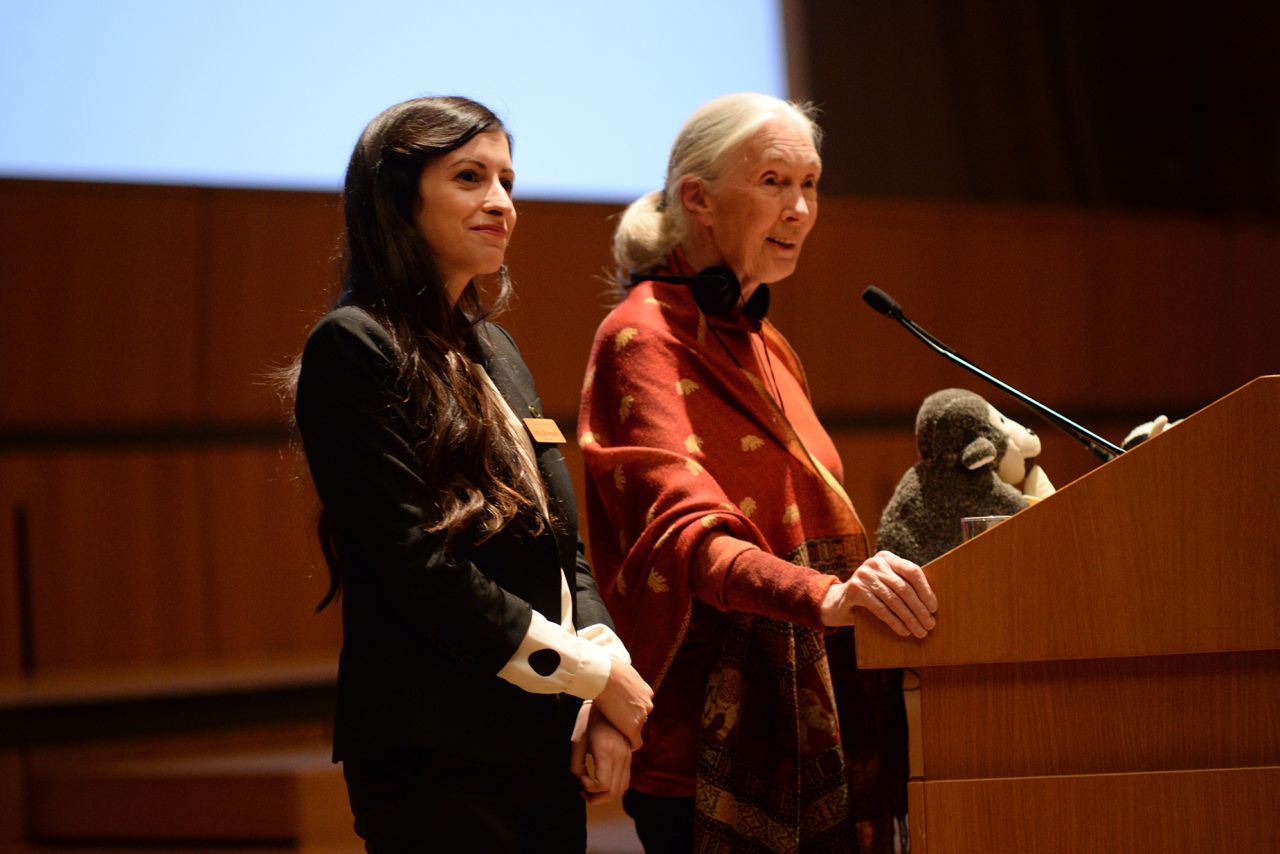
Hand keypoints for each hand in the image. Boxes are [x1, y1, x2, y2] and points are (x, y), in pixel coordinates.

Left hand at [570, 702, 631, 804]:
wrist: (609, 703)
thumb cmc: (589, 722)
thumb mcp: (577, 742)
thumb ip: (576, 765)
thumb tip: (579, 782)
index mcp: (607, 752)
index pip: (603, 784)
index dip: (589, 788)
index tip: (580, 779)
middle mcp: (621, 757)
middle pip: (613, 792)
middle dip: (597, 798)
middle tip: (583, 793)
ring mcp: (627, 758)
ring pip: (621, 790)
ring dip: (606, 796)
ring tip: (591, 791)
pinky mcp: (629, 758)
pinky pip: (625, 781)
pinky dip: (614, 789)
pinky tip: (602, 784)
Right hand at [591, 658, 652, 748]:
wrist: (604, 676)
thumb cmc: (609, 670)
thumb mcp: (625, 672)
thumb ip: (628, 682)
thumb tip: (622, 678)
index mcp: (646, 692)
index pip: (642, 706)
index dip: (632, 712)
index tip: (625, 716)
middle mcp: (647, 703)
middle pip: (641, 717)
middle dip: (631, 720)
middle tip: (617, 723)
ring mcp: (642, 715)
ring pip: (637, 727)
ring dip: (628, 729)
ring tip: (617, 733)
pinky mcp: (634, 726)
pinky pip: (636, 741)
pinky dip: (632, 744)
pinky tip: (627, 748)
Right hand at [821, 550, 937, 637]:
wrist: (837, 602)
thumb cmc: (870, 595)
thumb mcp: (886, 585)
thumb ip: (903, 586)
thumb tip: (931, 606)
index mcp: (887, 557)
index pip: (912, 571)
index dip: (926, 590)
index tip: (934, 608)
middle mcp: (875, 562)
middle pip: (904, 587)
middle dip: (919, 609)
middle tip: (930, 625)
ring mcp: (864, 575)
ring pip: (894, 600)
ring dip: (910, 618)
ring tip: (920, 631)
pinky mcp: (855, 590)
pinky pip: (880, 608)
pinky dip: (894, 622)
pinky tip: (903, 631)